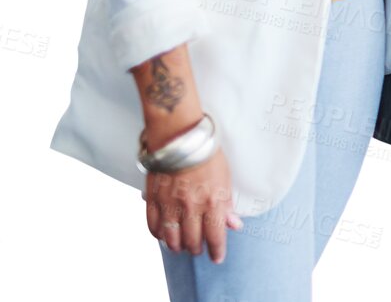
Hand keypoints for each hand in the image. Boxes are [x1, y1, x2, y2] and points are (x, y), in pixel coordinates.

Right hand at [145, 147, 242, 261]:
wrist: (180, 137)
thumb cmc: (207, 154)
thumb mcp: (225, 178)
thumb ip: (227, 204)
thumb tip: (234, 225)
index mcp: (212, 201)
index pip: (215, 235)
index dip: (216, 250)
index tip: (217, 258)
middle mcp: (190, 206)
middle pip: (191, 241)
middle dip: (196, 248)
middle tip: (198, 248)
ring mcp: (169, 204)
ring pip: (171, 238)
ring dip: (177, 245)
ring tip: (182, 245)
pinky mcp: (152, 199)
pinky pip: (153, 226)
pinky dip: (159, 235)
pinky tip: (164, 235)